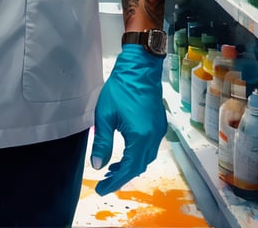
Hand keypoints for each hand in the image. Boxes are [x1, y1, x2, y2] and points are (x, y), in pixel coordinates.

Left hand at [90, 44, 166, 194]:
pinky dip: (138, 155)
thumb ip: (102, 142)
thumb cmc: (120, 88)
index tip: (101, 189)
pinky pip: (150, 147)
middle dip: (122, 175)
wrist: (139, 68)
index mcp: (140, 137)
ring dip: (130, 165)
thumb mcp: (105, 115)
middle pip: (139, 166)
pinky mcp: (159, 124)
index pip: (128, 169)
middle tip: (105, 180)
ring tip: (113, 168)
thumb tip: (97, 165)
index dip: (114, 182)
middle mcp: (153, 138)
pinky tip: (127, 152)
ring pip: (146, 158)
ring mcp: (159, 131)